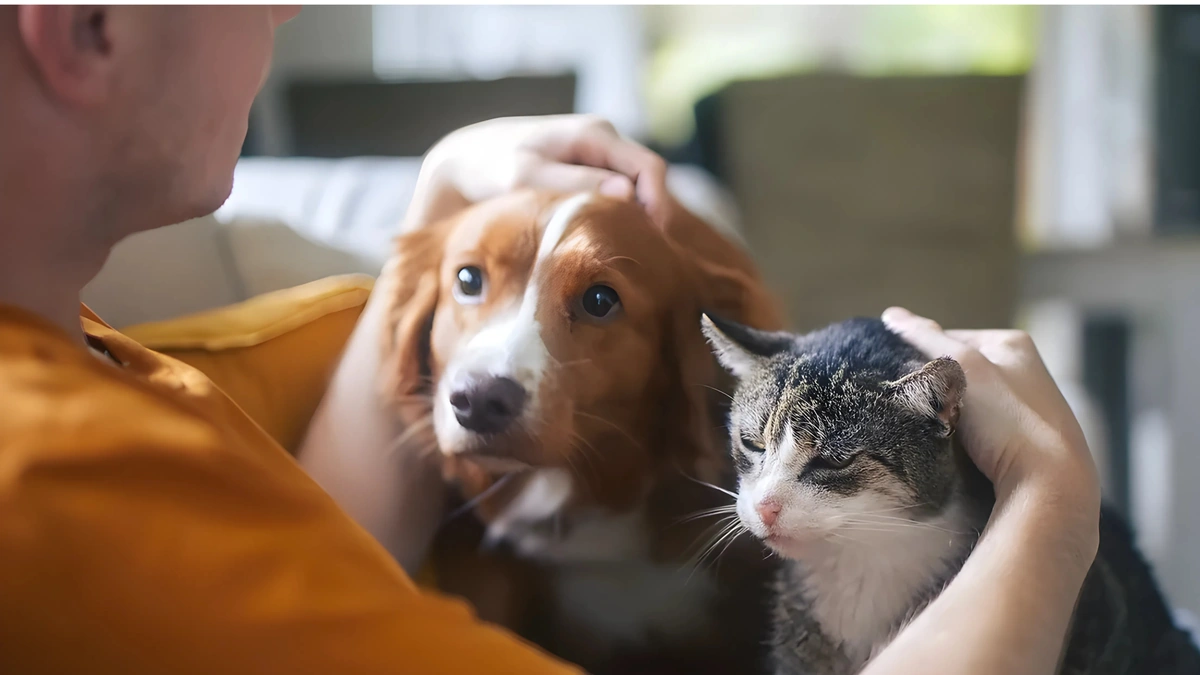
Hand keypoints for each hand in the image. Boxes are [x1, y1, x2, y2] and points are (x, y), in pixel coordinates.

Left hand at [407, 115, 669, 229]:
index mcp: (594, 134)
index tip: (652, 241)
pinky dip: (617, 217)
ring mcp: (596, 156)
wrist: (464, 161)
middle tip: (644, 255)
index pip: (649, 168)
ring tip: (627, 252)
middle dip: (651, 215)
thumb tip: (626, 193)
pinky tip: (608, 241)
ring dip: (634, 218)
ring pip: (633, 189)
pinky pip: (615, 194)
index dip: (659, 204)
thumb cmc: (490, 166)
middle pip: (647, 179)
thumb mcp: (526, 176)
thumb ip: (575, 182)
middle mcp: (602, 140)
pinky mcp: (586, 172)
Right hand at [881, 307, 1100, 555]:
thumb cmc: (1009, 420)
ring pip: (968, 403)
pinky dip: (964, 437)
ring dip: (947, 414)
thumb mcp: (962, 368)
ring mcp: (1027, 408)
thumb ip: (926, 339)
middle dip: (936, 386)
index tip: (903, 378)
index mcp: (1013, 344)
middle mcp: (1025, 370)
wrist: (1049, 485)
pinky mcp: (1025, 442)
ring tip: (934, 430)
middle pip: (959, 371)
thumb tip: (892, 315)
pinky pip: (981, 431)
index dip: (920, 355)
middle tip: (917, 406)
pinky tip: (957, 450)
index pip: (949, 338)